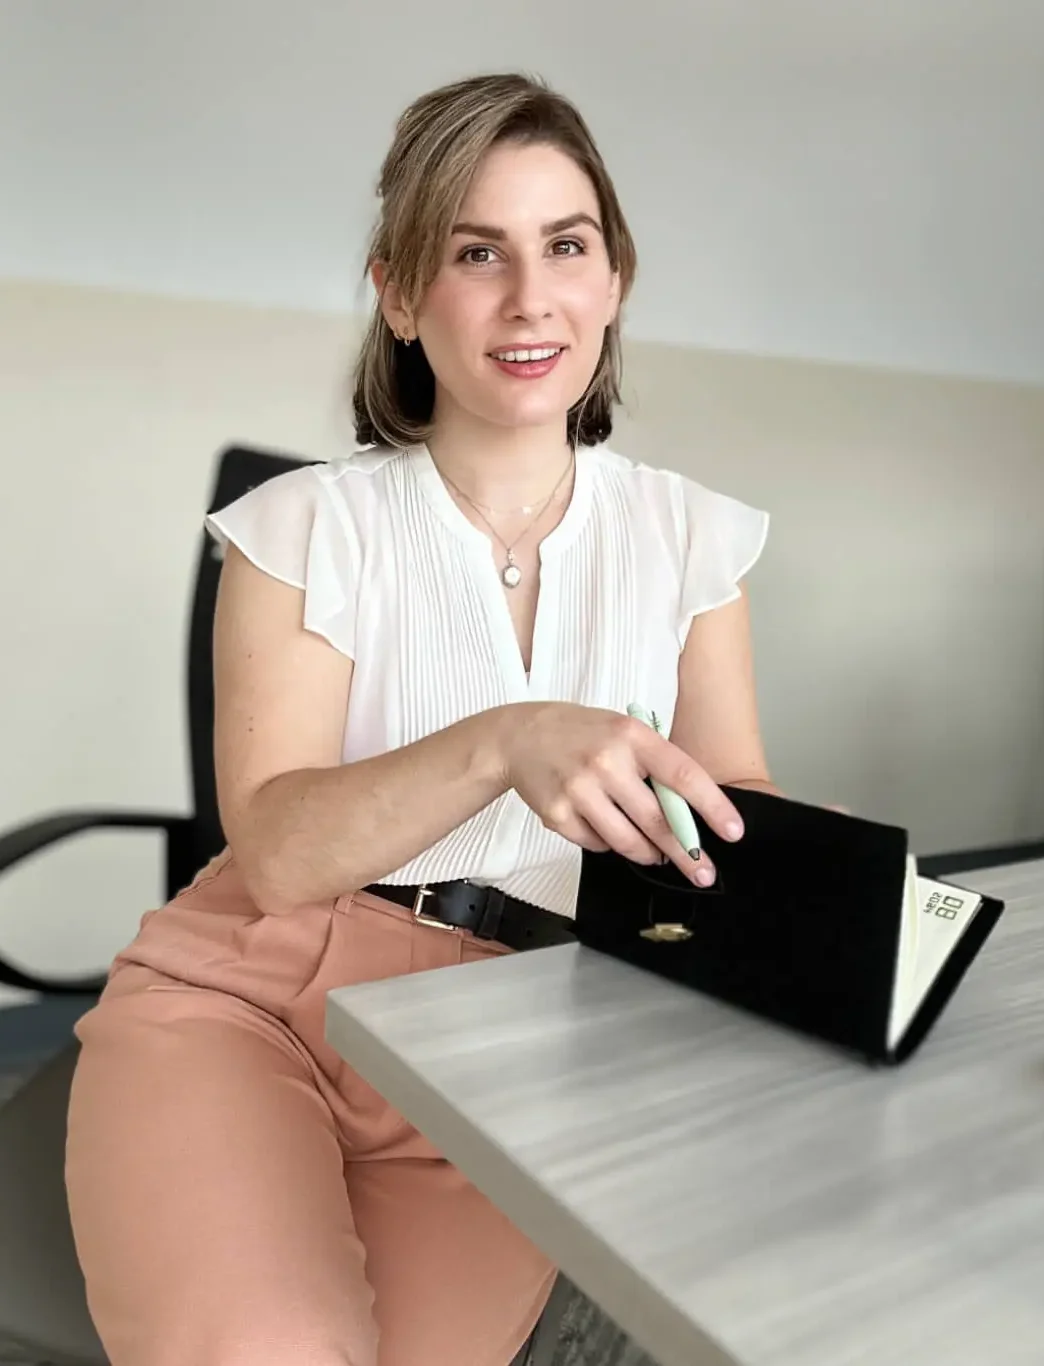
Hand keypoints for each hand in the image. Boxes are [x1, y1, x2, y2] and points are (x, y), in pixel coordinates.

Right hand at [499, 703, 744, 884]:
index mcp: (632, 737)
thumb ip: (654, 765)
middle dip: (686, 852)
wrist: (520, 736)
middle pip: (658, 821)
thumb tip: (689, 814)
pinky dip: (608, 843)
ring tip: (655, 853)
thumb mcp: (623, 732)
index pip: (682, 775)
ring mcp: (579, 790)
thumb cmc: (582, 734)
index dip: (712, 807)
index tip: (733, 832)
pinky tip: (604, 825)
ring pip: (628, 841)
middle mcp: (606, 762)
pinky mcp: (557, 814)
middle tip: (703, 871)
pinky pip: (597, 844)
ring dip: (648, 853)